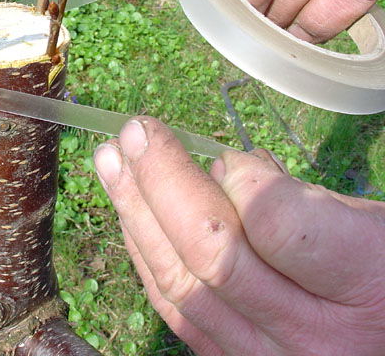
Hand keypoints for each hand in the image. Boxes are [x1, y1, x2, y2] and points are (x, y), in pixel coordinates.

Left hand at [93, 117, 384, 354]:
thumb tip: (221, 169)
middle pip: (212, 257)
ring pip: (182, 285)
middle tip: (133, 132)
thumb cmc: (381, 269)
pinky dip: (146, 255)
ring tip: (111, 161)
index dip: (239, 179)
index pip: (277, 225)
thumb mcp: (366, 221)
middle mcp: (312, 338)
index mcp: (364, 282)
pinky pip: (176, 310)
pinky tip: (130, 214)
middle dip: (161, 183)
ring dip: (136, 213)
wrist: (383, 340)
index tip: (227, 156)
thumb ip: (295, 199)